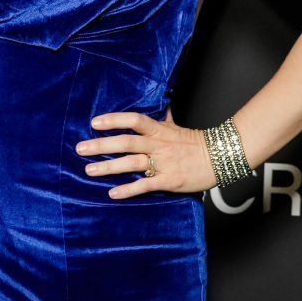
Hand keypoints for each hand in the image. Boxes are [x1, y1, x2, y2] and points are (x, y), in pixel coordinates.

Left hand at [74, 106, 215, 198]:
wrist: (220, 158)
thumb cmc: (197, 143)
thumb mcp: (178, 127)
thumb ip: (165, 119)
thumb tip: (161, 107)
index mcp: (160, 130)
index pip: (134, 120)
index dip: (114, 120)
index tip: (95, 122)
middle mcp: (158, 145)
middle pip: (125, 142)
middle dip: (101, 145)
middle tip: (80, 148)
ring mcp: (163, 163)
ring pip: (131, 163)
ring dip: (108, 167)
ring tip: (89, 170)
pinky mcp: (168, 180)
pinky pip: (145, 185)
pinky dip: (128, 190)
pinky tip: (112, 193)